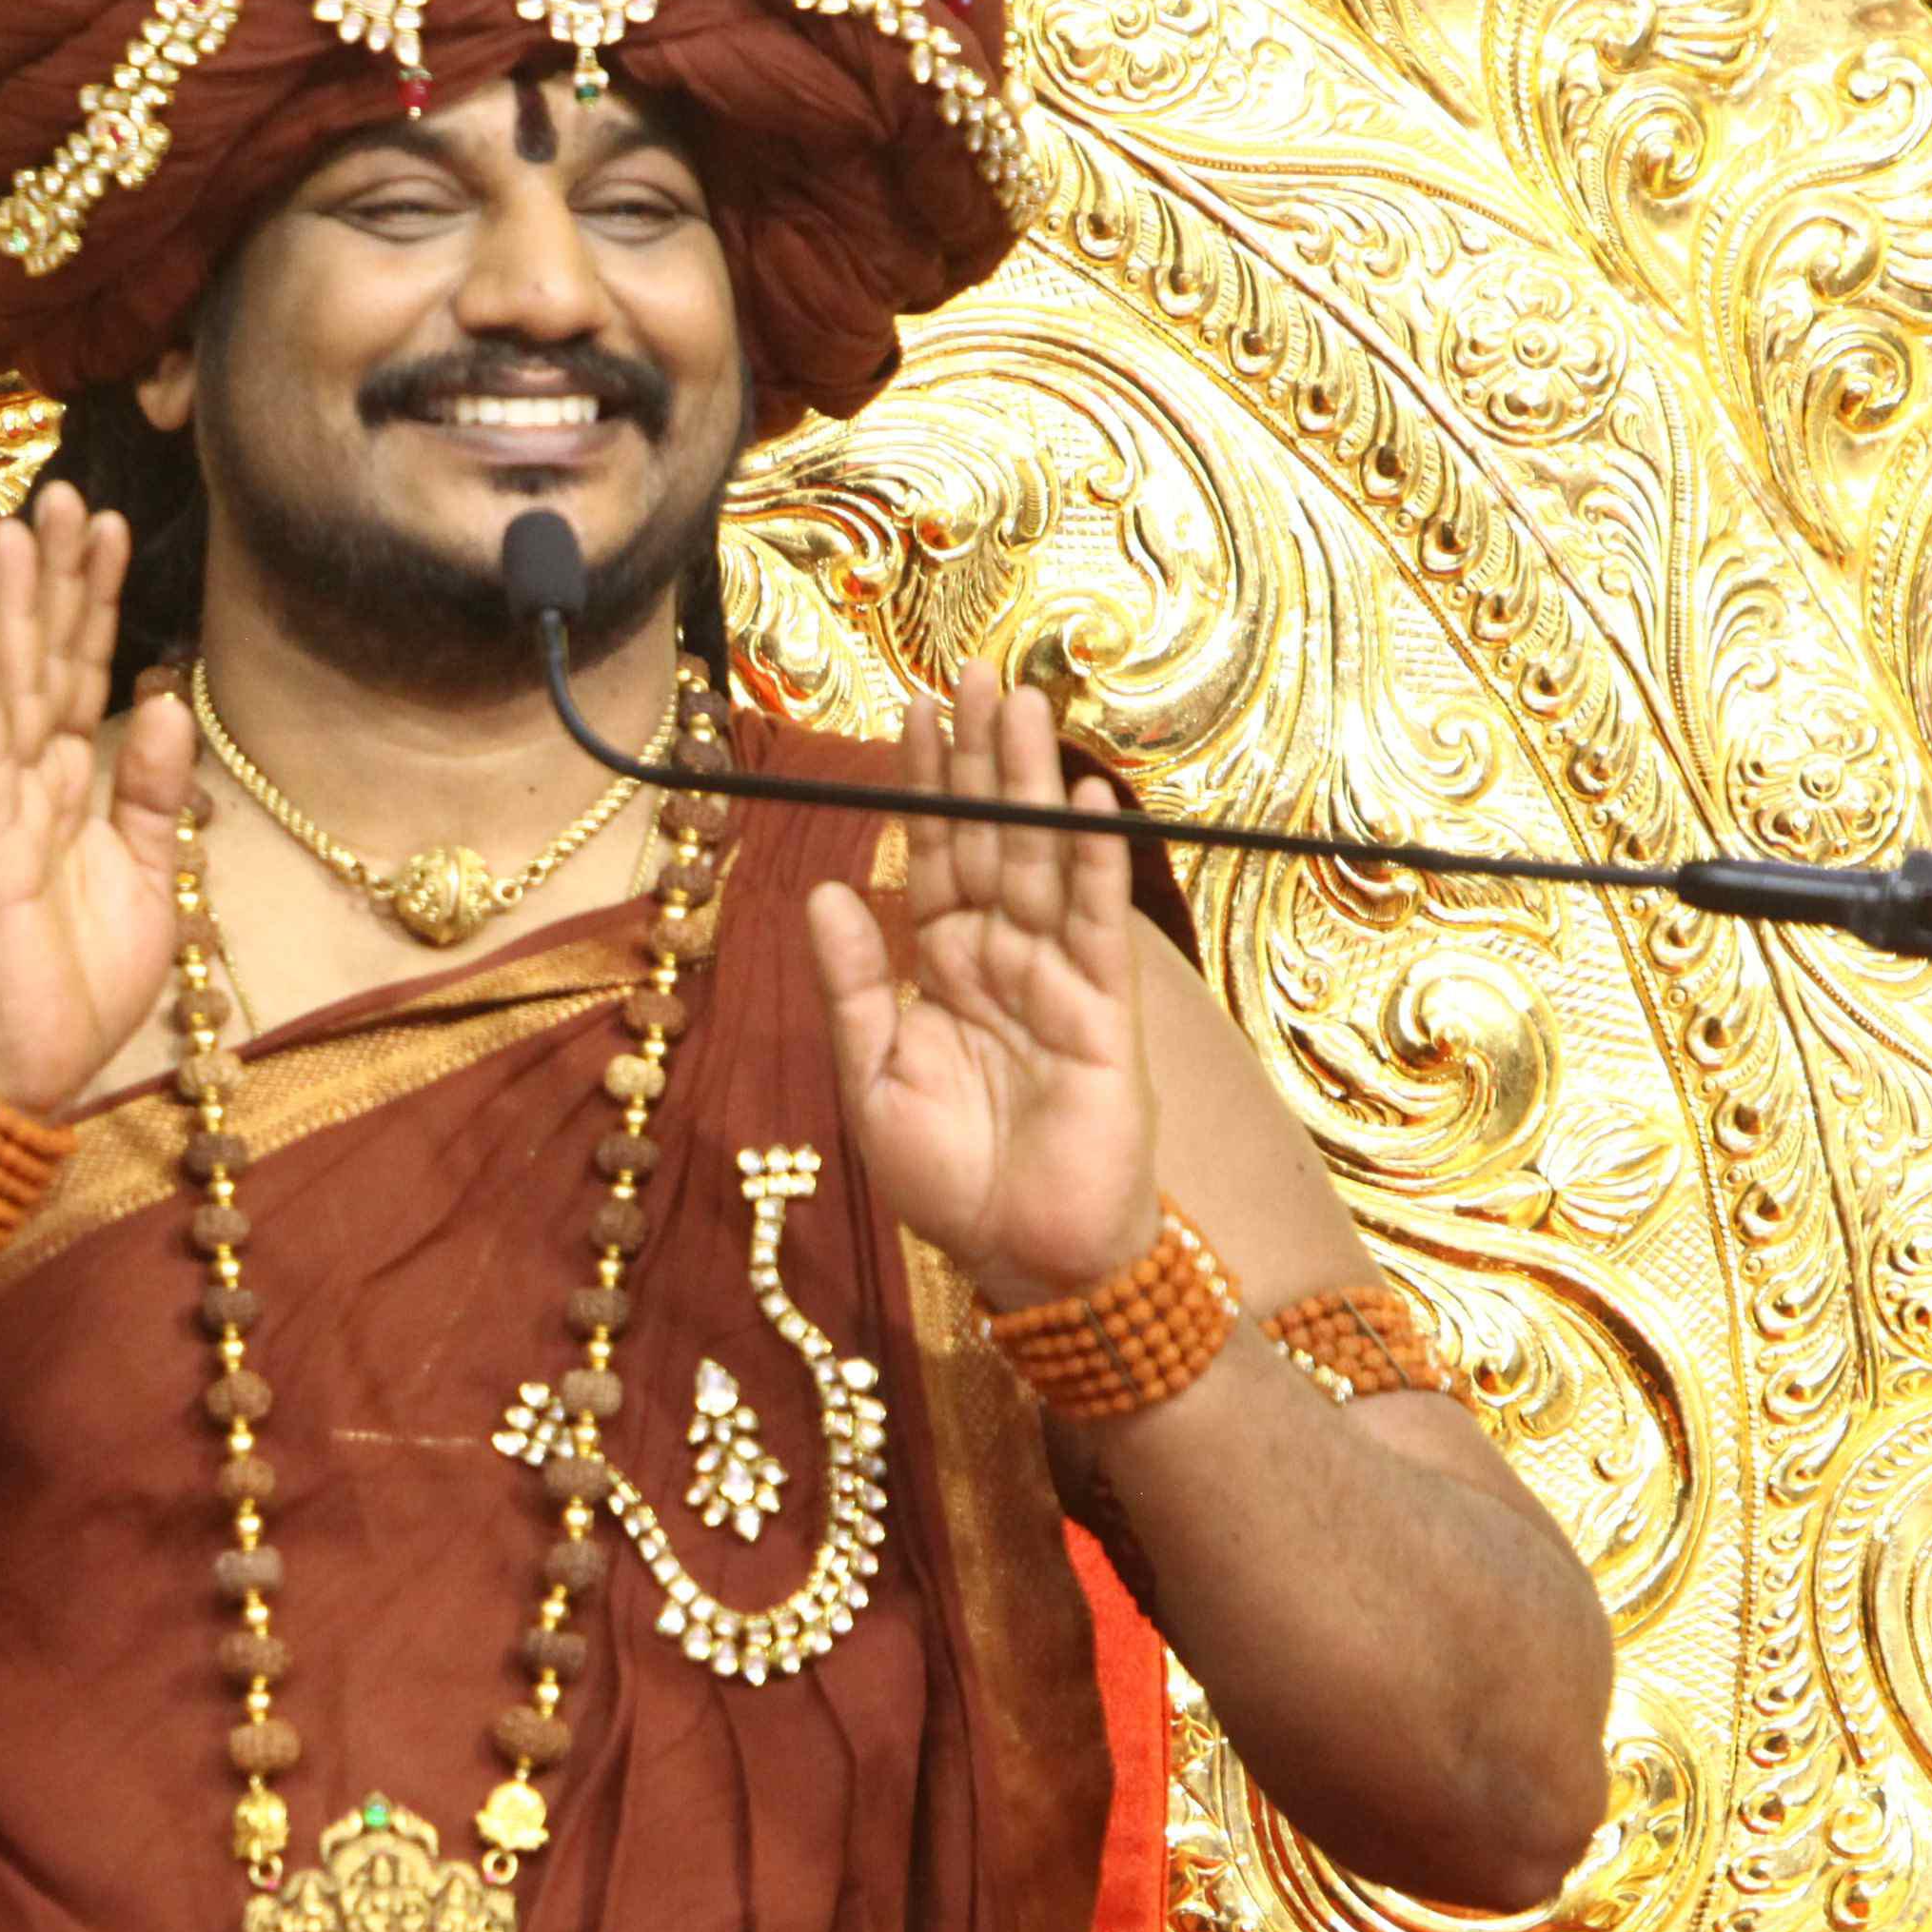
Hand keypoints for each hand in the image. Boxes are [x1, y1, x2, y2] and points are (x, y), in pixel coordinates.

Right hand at [0, 483, 192, 1110]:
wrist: (28, 1067)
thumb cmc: (77, 981)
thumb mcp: (146, 876)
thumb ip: (150, 790)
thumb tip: (161, 700)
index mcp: (70, 787)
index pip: (86, 674)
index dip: (99, 601)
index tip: (110, 525)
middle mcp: (29, 782)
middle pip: (48, 658)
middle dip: (57, 576)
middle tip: (64, 490)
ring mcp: (1, 809)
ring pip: (13, 689)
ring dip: (15, 608)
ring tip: (15, 528)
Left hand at [804, 664, 1158, 1307]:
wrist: (1024, 1258)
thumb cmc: (949, 1181)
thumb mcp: (873, 1078)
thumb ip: (855, 985)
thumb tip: (826, 890)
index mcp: (941, 968)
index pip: (932, 855)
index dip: (926, 785)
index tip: (914, 711)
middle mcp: (1000, 957)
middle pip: (990, 838)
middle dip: (982, 757)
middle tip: (975, 673)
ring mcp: (1057, 978)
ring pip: (1042, 861)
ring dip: (1033, 784)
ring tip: (1023, 705)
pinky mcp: (1105, 1011)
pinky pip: (1098, 923)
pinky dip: (1094, 862)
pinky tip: (1088, 800)